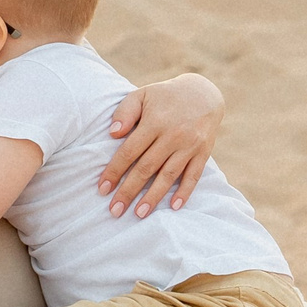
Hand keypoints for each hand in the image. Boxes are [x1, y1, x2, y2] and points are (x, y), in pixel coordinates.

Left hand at [98, 73, 224, 218]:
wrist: (204, 92)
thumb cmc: (165, 96)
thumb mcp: (142, 95)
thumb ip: (125, 112)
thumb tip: (112, 133)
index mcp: (154, 122)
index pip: (130, 151)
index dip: (115, 171)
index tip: (102, 189)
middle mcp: (172, 135)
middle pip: (147, 168)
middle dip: (129, 191)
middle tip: (115, 211)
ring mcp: (189, 145)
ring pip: (168, 175)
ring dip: (153, 196)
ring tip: (139, 214)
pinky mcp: (203, 153)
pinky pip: (194, 175)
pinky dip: (185, 192)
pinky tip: (174, 207)